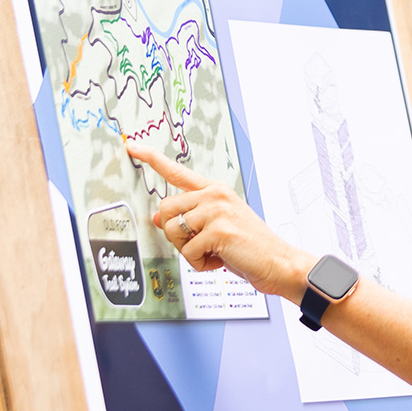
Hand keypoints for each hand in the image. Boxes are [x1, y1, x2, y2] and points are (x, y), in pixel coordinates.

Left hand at [128, 145, 307, 298]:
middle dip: (176, 233)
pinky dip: (200, 264)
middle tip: (200, 244)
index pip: (177, 171)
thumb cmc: (250, 246)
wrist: (278, 262)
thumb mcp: (216, 228)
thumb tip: (159, 217)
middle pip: (166, 208)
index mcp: (215, 190)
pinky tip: (220, 260)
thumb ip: (190, 219)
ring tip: (213, 252)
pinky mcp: (218, 230)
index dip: (151, 158)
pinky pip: (188, 251)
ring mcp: (217, 210)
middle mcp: (215, 195)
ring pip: (173, 230)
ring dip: (188, 250)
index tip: (133, 146)